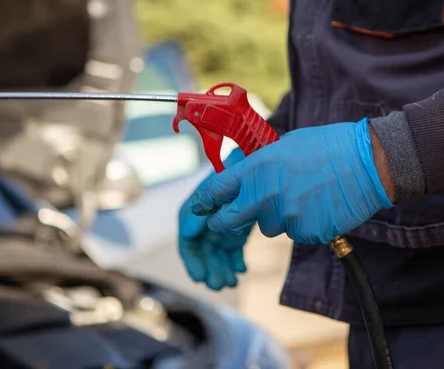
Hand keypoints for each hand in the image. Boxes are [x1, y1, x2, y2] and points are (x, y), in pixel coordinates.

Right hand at [178, 148, 251, 290]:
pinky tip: (242, 270)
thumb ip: (206, 206)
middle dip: (208, 270)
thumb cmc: (236, 169)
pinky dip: (236, 262)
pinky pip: (232, 251)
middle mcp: (205, 220)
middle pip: (202, 252)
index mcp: (195, 210)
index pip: (188, 241)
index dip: (192, 261)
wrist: (254, 158)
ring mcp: (221, 226)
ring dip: (221, 270)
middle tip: (218, 286)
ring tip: (231, 283)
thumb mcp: (221, 185)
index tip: (199, 277)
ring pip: (217, 255)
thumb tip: (190, 232)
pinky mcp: (236, 230)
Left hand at [190, 119, 393, 244]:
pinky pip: (295, 233)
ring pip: (268, 227)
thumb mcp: (285, 145)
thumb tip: (248, 177)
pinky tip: (318, 206)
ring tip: (302, 197)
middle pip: (229, 222)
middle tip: (232, 218)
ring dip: (277, 217)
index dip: (205, 203)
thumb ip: (261, 165)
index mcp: (257, 168)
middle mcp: (264, 195)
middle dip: (226, 222)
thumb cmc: (328, 146)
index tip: (200, 208)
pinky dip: (302, 224)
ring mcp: (285, 217)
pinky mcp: (305, 232)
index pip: (216, 190)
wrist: (367, 163)